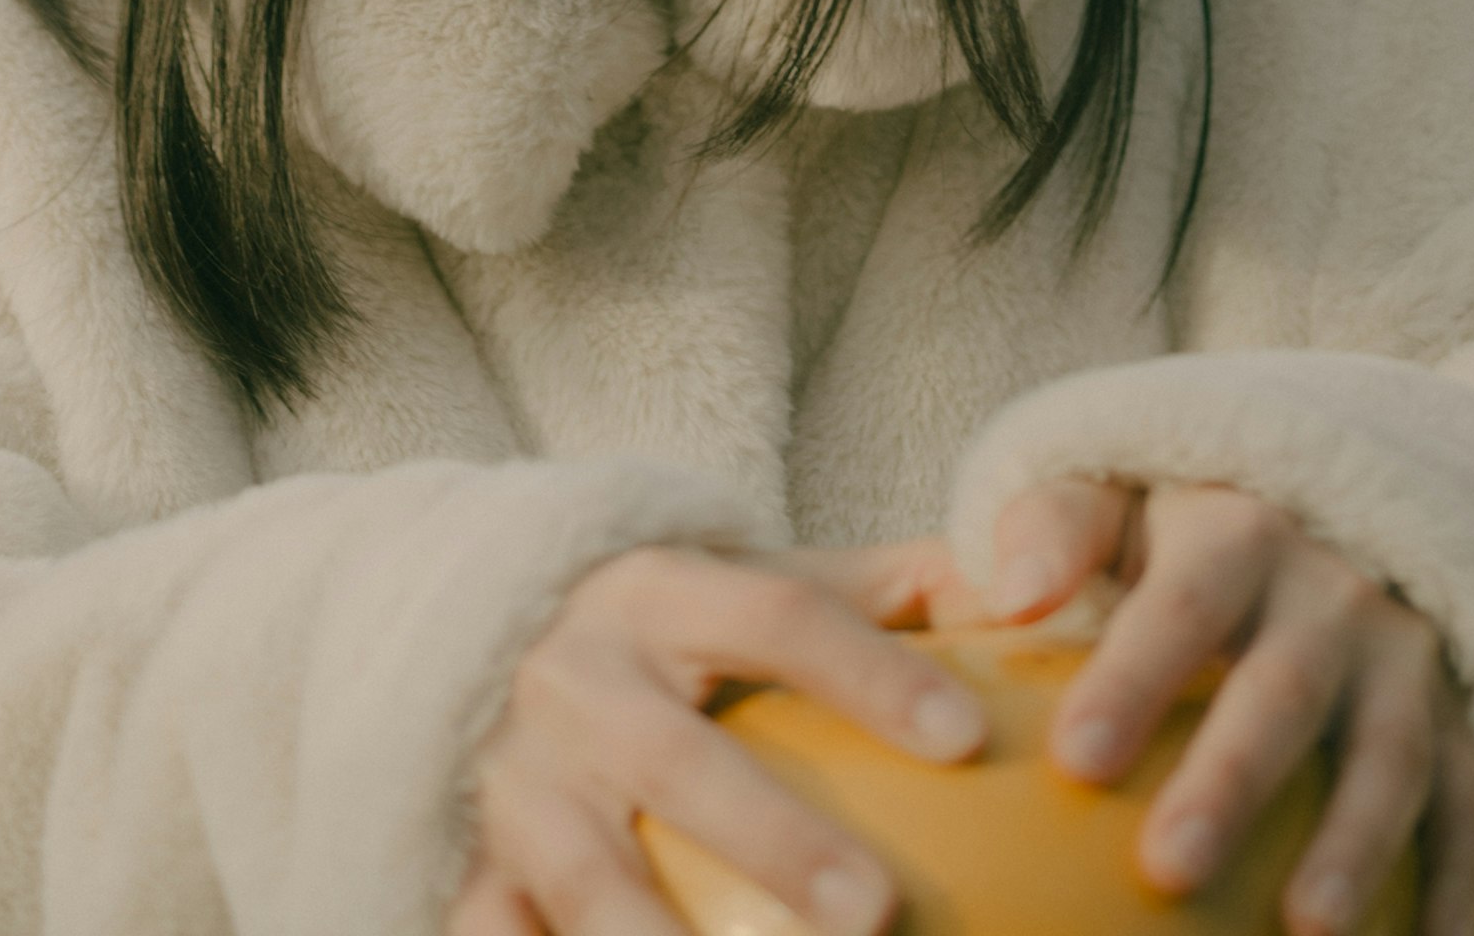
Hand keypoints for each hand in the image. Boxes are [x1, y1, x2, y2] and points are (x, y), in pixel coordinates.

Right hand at [451, 540, 969, 935]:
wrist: (444, 618)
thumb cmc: (650, 618)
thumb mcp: (740, 571)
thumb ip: (876, 585)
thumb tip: (1029, 589)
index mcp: (658, 592)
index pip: (778, 618)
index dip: (871, 674)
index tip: (966, 737)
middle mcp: (581, 683)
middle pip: (684, 764)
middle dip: (778, 841)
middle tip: (880, 913)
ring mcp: (515, 785)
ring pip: (590, 883)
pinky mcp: (468, 867)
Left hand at [974, 474, 1473, 935]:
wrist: (1334, 520)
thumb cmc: (1180, 541)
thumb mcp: (1118, 500)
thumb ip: (1054, 530)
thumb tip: (1008, 594)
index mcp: (1239, 534)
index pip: (1182, 603)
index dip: (1134, 675)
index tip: (1074, 760)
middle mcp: (1334, 592)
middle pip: (1283, 688)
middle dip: (1232, 780)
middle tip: (1166, 868)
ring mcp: (1406, 661)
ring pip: (1390, 754)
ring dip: (1354, 845)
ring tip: (1306, 932)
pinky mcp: (1460, 724)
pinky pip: (1473, 809)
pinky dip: (1460, 886)